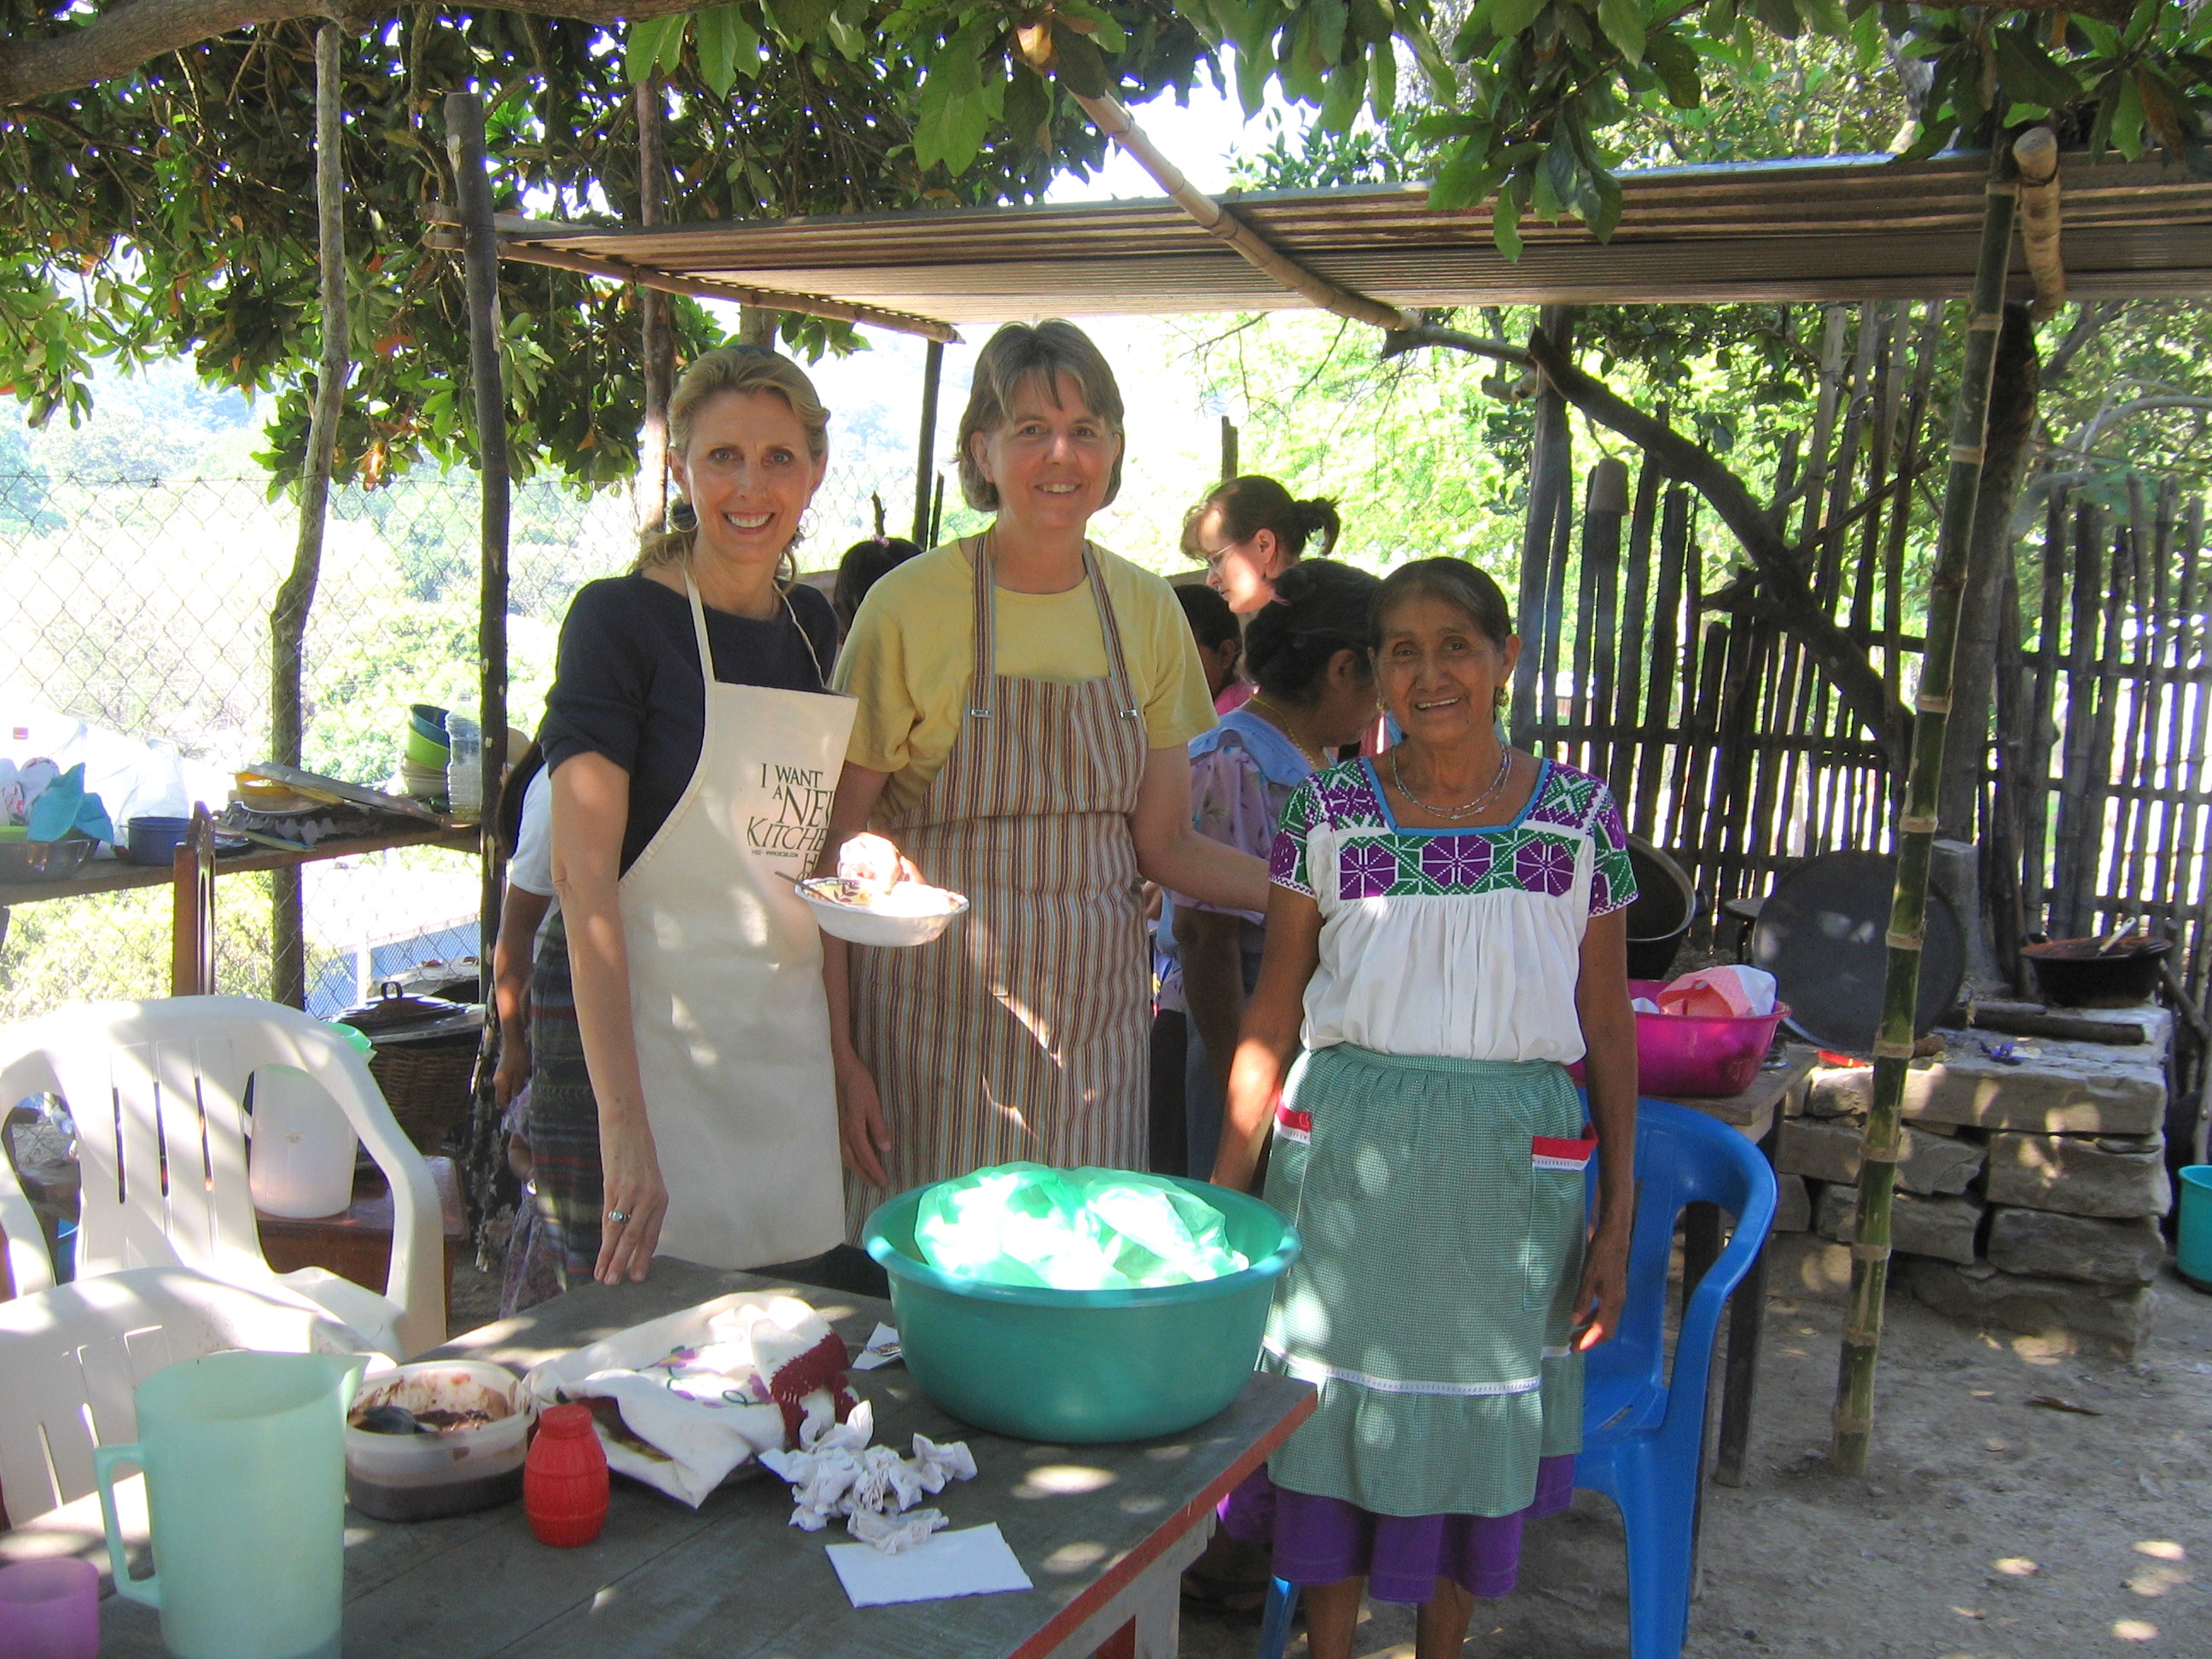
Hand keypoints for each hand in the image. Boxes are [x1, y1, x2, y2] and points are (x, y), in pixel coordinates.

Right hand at [492, 1045, 528, 1112]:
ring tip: (526, 1093)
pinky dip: (514, 1086)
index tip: (522, 1109)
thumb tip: (516, 1102)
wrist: (513, 1040)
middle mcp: (496, 1081)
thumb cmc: (518, 1057)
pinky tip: (523, 1083)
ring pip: (505, 1090)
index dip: (510, 1108)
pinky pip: (507, 1084)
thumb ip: (517, 1088)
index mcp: (500, 1084)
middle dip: (512, 1102)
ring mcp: (499, 1076)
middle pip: (502, 1097)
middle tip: (525, 1102)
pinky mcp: (502, 1071)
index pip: (501, 1103)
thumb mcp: (521, 1074)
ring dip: (514, 1093)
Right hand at [594, 1110, 668, 1284]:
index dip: (643, 1257)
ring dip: (612, 1259)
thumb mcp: (646, 1178)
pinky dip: (604, 1240)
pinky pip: (609, 1220)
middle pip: (637, 1238)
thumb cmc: (635, 1151)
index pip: (652, 1235)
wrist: (626, 1123)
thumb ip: (641, 1202)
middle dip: (627, 1264)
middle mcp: (650, 1198)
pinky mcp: (615, 1188)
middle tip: (619, 1285)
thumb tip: (630, 1227)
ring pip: (622, 1234)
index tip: (637, 1276)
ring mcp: (632, 1194)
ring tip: (605, 1278)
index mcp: (661, 1198)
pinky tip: (600, 1253)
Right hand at [834, 1052, 894, 1187]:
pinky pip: (842, 1148)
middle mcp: (843, 1132)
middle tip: (876, 1184)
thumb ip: (878, 1126)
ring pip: (846, 1156)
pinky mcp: (837, 1122)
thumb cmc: (859, 1083)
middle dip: (865, 1174)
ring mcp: (838, 1128)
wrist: (841, 1067)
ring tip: (866, 1176)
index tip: (884, 1182)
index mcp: (854, 1128)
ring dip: (856, 1168)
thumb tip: (886, 1149)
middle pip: (853, 1160)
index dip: (875, 1171)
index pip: (866, 1156)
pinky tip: (854, 1158)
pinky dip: (849, 1158)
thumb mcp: (873, 1103)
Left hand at [1570, 1224, 1631, 1351]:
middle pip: (1606, 1330)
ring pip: (1606, 1321)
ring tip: (1574, 1334)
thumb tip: (1575, 1321)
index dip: (1589, 1341)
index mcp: (1613, 1301)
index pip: (1603, 1330)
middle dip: (1590, 1340)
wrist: (1615, 1236)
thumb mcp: (1588, 1276)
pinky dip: (1593, 1318)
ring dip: (1591, 1329)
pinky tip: (1582, 1317)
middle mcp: (1618, 1302)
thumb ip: (1583, 1300)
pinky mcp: (1614, 1289)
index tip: (1575, 1349)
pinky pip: (1605, 1311)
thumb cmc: (1601, 1254)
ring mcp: (1617, 1296)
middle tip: (1572, 1345)